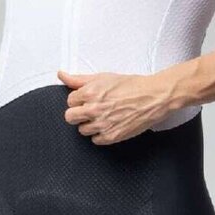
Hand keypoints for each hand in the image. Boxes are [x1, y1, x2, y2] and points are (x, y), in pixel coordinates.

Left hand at [57, 68, 171, 143]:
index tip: (89, 99)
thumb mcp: (103, 77)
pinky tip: (110, 124)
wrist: (153, 97)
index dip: (79, 100)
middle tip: (91, 109)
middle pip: (70, 117)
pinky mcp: (111, 137)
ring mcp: (102, 125)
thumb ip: (78, 79)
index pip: (70, 101)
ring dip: (90, 124)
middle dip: (78, 113)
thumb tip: (61, 75)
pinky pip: (95, 140)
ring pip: (82, 130)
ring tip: (104, 116)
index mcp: (90, 93)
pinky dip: (101, 134)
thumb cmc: (130, 85)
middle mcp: (93, 109)